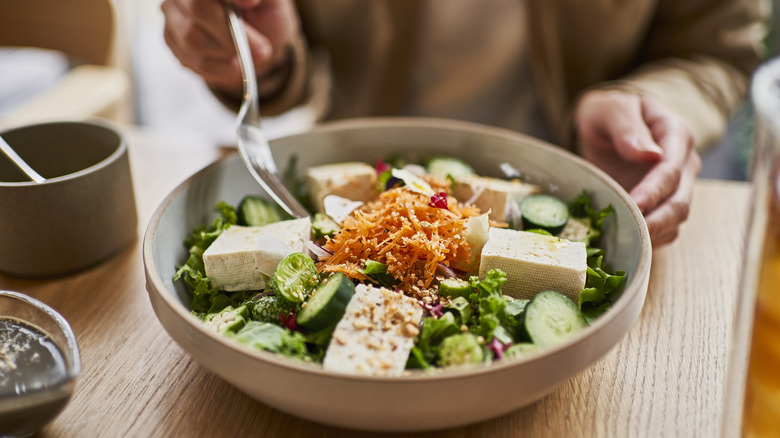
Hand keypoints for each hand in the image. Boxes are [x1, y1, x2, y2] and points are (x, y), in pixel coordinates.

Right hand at [161, 0, 298, 96]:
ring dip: (227, 55)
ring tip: (247, 56)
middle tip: (261, 48)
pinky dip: (219, 69)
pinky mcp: (171, 40)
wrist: (258, 40)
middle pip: (198, 10)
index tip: (252, 5)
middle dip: (232, 34)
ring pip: (192, 40)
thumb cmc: (263, 15)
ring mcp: (172, 15)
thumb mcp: (271, 2)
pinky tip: (232, 64)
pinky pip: (191, 60)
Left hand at [575, 90, 701, 247]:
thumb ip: (627, 127)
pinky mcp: (665, 204)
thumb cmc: (610, 114)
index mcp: (675, 134)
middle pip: (679, 201)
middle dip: (656, 221)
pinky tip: (628, 243)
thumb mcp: (612, 110)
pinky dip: (650, 239)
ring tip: (626, 242)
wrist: (610, 123)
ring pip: (676, 219)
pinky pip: (666, 229)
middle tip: (629, 234)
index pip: (670, 169)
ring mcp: (678, 186)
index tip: (633, 204)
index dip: (653, 191)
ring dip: (653, 234)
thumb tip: (650, 154)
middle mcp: (684, 163)